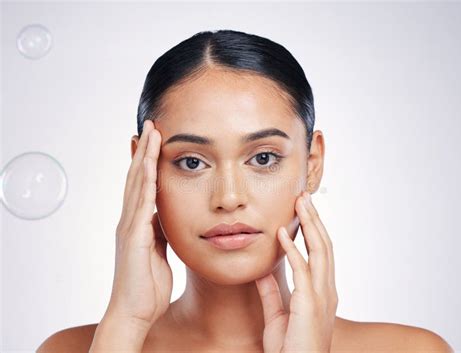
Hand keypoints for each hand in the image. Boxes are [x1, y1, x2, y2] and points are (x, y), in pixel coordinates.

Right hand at [105, 119, 171, 328]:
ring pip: (137, 185)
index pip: (141, 184)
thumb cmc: (147, 283)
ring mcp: (130, 227)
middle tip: (151, 124)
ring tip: (150, 134)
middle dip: (143, 150)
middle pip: (136, 177)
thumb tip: (165, 215)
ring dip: (143, 158)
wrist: (135, 310)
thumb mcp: (158, 249)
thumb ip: (158, 230)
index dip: (145, 160)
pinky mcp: (134, 239)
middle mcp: (130, 220)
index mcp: (137, 222)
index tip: (153, 138)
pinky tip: (151, 168)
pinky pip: (142, 206)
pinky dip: (146, 185)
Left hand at [255, 191, 337, 352]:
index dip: (313, 229)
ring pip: (320, 251)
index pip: (320, 252)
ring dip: (310, 224)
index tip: (303, 210)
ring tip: (299, 203)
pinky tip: (282, 233)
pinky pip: (302, 270)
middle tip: (304, 196)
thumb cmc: (290, 349)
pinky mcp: (310, 304)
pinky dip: (293, 249)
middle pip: (324, 245)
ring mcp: (321, 296)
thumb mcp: (277, 315)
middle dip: (314, 219)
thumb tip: (262, 271)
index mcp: (321, 291)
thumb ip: (271, 293)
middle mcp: (326, 290)